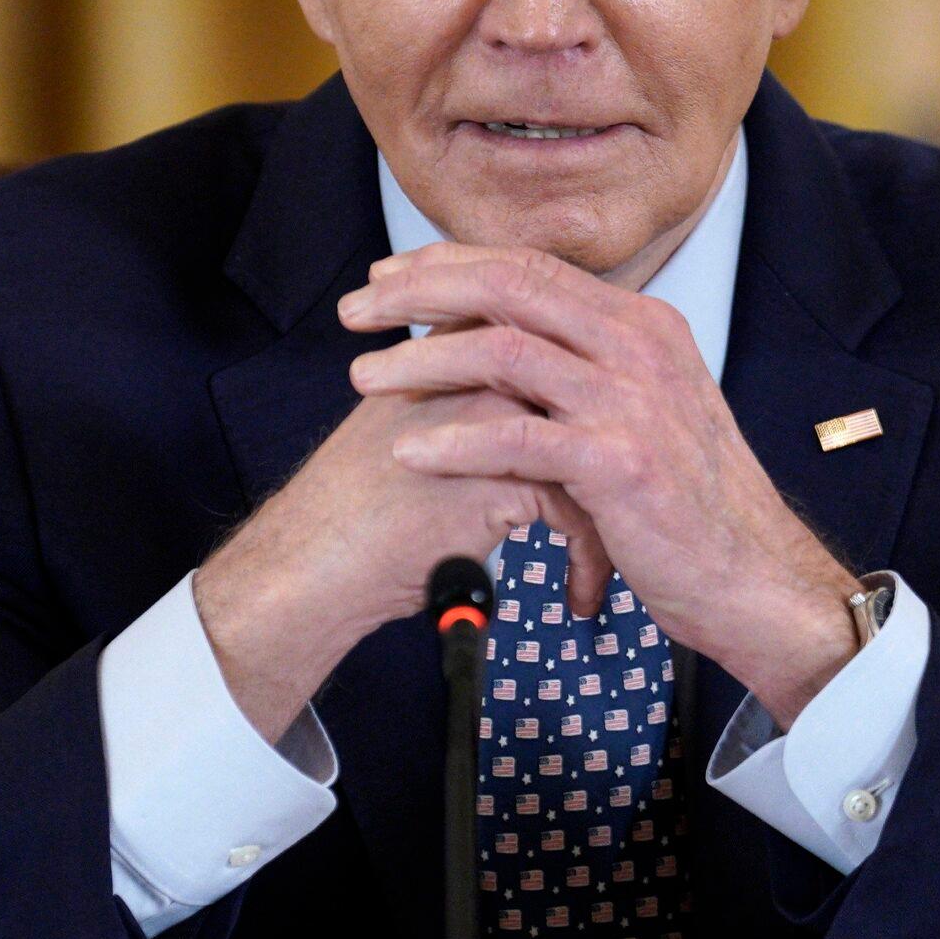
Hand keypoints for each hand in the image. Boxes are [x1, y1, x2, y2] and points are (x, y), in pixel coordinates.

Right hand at [192, 319, 611, 742]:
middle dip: (617, 467)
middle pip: (588, 404)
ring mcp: (489, 415)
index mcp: (460, 348)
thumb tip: (535, 404)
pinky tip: (580, 590)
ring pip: (594, 451)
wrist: (312, 563)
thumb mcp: (419, 428)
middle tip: (626, 516)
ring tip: (605, 560)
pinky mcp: (495, 474)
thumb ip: (469, 397)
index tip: (602, 477)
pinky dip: (588, 556)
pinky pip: (578, 506)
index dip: (593, 420)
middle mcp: (479, 369)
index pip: (564, 364)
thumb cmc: (359, 510)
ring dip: (611, 515)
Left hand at [340, 242, 863, 728]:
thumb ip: (589, 367)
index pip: (530, 266)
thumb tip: (512, 344)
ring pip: (503, 353)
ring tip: (365, 378)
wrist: (754, 575)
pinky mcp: (621, 463)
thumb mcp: (647, 409)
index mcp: (641, 324)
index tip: (389, 275)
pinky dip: (455, 442)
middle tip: (356, 310)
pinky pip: (518, 439)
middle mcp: (638, 346)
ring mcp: (632, 401)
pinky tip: (410, 450)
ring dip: (420, 362)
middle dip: (419, 292)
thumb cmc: (690, 503)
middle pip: (509, 288)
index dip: (449, 264)